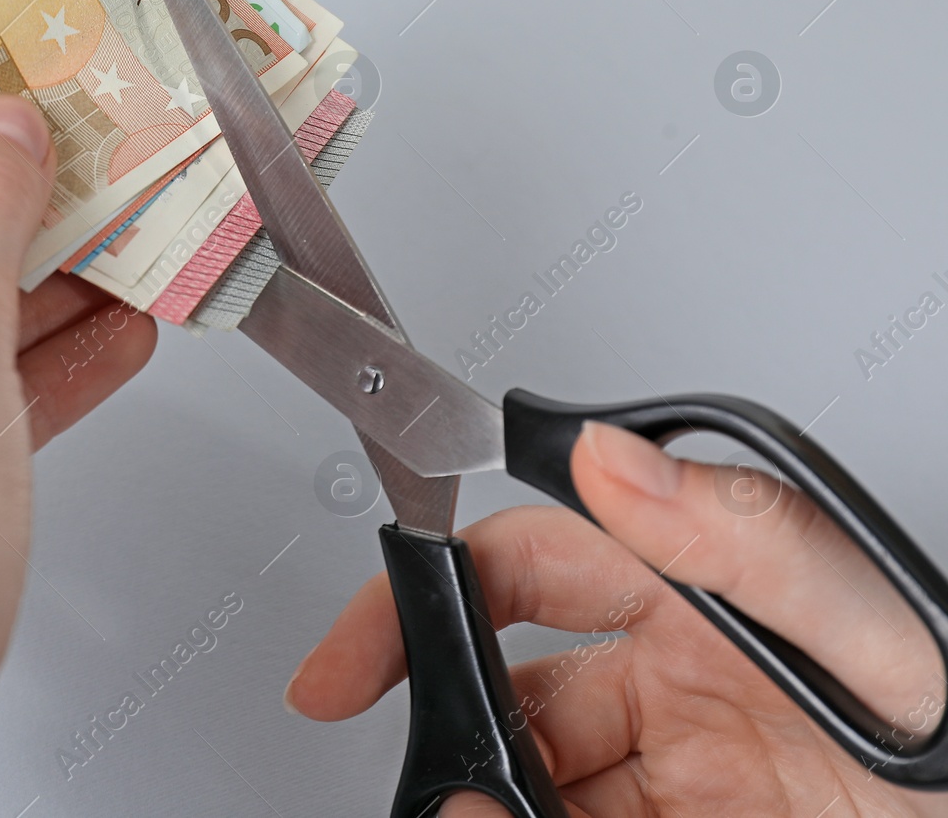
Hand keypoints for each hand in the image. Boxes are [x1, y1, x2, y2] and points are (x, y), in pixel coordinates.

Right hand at [285, 422, 947, 816]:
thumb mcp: (883, 636)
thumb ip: (753, 541)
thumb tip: (611, 460)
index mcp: (703, 594)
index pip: (527, 565)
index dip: (424, 596)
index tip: (356, 654)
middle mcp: (678, 681)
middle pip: (505, 691)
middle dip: (444, 729)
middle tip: (427, 785)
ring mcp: (680, 773)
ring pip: (530, 777)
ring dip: (486, 796)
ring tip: (485, 815)